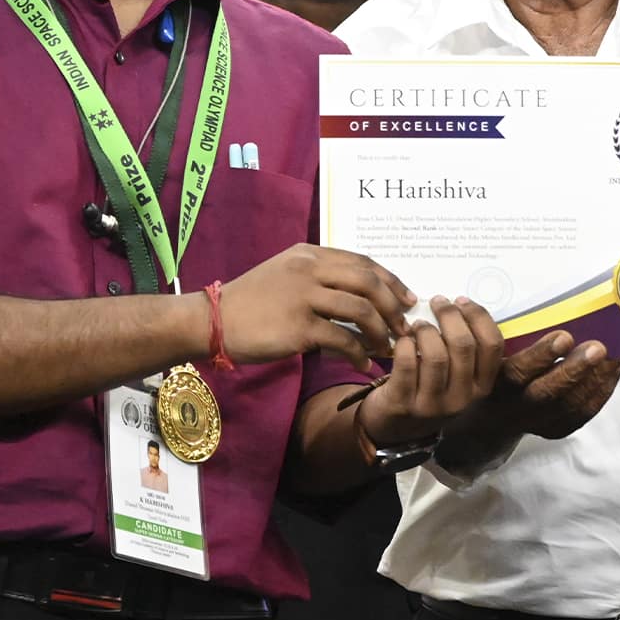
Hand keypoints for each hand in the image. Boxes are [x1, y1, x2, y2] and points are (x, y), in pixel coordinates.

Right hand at [218, 244, 414, 368]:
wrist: (212, 321)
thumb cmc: (249, 302)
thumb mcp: (285, 275)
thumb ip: (319, 279)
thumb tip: (360, 299)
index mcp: (309, 254)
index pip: (362, 262)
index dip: (391, 280)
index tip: (407, 298)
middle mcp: (309, 269)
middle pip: (368, 282)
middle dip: (393, 306)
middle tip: (404, 327)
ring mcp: (303, 296)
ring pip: (360, 309)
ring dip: (380, 332)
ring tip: (387, 348)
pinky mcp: (298, 327)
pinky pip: (342, 339)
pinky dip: (359, 353)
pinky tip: (363, 364)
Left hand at [356, 298, 504, 450]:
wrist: (395, 428)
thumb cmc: (429, 391)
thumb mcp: (457, 378)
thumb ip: (465, 350)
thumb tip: (459, 306)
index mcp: (482, 387)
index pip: (492, 345)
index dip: (478, 316)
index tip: (461, 302)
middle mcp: (462, 398)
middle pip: (464, 345)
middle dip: (450, 316)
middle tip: (438, 303)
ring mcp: (433, 405)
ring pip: (436, 355)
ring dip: (426, 330)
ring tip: (418, 325)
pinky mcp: (403, 404)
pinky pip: (406, 364)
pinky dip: (404, 345)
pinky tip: (403, 341)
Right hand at [486, 327, 619, 442]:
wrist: (492, 416)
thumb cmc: (494, 370)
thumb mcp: (490, 350)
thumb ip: (504, 332)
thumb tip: (535, 304)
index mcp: (495, 384)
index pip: (516, 373)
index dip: (541, 355)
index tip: (564, 337)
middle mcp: (513, 407)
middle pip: (547, 394)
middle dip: (575, 370)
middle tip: (598, 348)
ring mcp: (536, 422)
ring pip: (569, 406)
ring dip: (595, 379)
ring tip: (613, 355)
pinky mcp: (555, 429)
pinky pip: (582, 414)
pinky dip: (602, 391)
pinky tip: (612, 371)